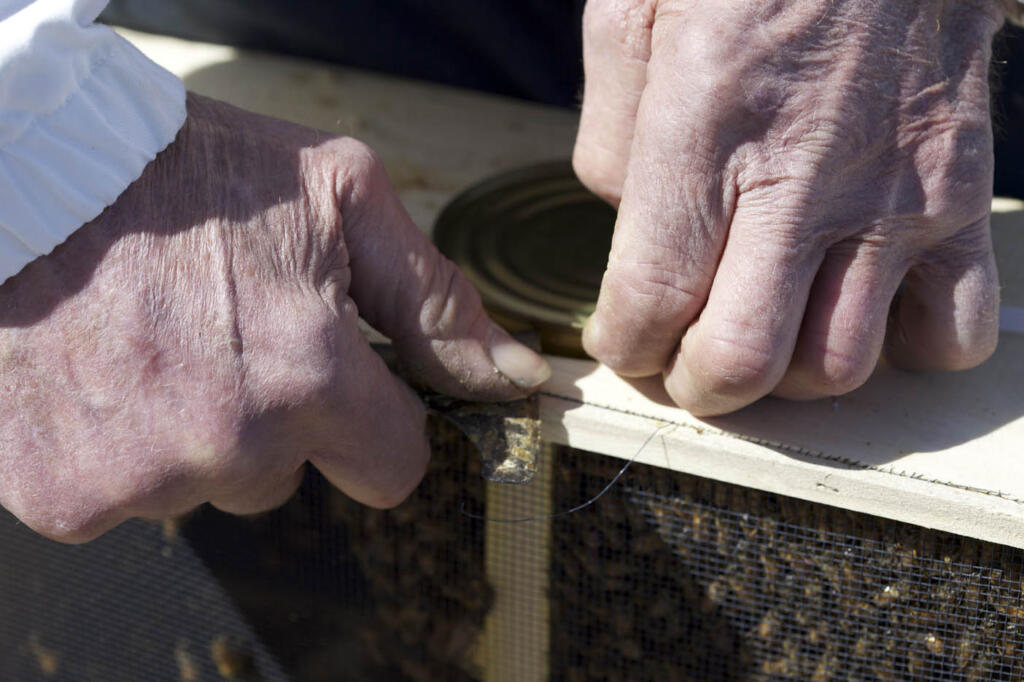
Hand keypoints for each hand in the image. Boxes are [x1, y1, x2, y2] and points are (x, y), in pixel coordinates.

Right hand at [0, 94, 548, 541]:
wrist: (32, 162)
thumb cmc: (192, 170)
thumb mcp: (340, 199)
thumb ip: (435, 304)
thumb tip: (517, 377)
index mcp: (310, 375)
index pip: (393, 471)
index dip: (373, 426)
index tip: (340, 384)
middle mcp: (228, 443)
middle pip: (290, 480)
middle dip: (272, 422)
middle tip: (220, 334)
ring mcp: (137, 478)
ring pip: (203, 489)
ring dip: (190, 434)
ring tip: (152, 342)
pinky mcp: (59, 493)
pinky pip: (119, 498)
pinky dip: (115, 447)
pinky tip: (98, 371)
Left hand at [574, 0, 1003, 415]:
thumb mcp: (633, 10)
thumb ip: (610, 135)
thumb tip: (629, 222)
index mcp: (705, 127)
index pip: (651, 298)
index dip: (624, 345)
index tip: (620, 339)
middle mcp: (804, 178)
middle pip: (742, 360)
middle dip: (694, 386)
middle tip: (680, 364)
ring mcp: (895, 196)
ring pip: (837, 366)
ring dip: (783, 377)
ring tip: (762, 336)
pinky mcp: (964, 198)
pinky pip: (949, 331)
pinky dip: (901, 348)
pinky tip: (858, 308)